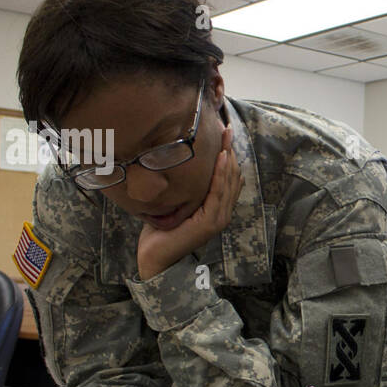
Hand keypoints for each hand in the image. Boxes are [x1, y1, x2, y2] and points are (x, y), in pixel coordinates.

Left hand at [136, 125, 241, 279]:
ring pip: (228, 182)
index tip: (223, 133)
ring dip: (228, 158)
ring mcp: (218, 218)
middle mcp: (222, 213)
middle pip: (232, 176)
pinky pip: (218, 193)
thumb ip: (183, 189)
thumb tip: (176, 165)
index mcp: (216, 209)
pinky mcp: (210, 222)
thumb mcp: (174, 204)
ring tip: (225, 138)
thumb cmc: (161, 232)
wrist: (155, 258)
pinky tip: (221, 158)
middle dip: (230, 151)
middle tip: (226, 128)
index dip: (228, 155)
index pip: (228, 177)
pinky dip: (221, 174)